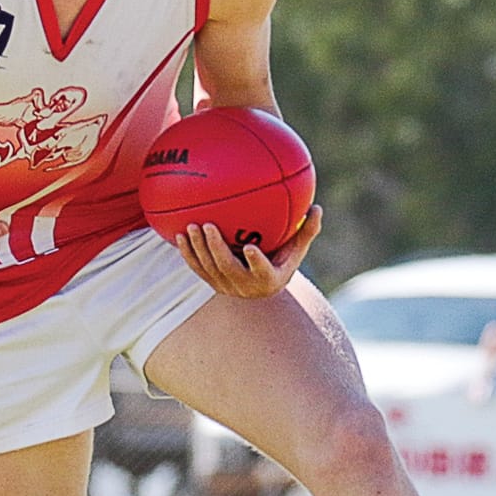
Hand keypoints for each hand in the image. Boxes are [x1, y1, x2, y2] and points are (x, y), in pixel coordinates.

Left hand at [174, 204, 320, 298]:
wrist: (262, 287)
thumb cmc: (282, 261)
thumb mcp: (295, 250)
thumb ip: (306, 231)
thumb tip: (318, 207)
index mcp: (269, 279)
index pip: (262, 271)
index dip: (255, 261)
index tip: (250, 247)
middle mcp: (245, 286)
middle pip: (227, 267)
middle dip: (215, 247)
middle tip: (207, 225)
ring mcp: (226, 286)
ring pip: (208, 268)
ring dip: (197, 248)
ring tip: (190, 226)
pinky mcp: (211, 283)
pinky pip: (196, 268)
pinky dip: (187, 253)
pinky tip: (178, 234)